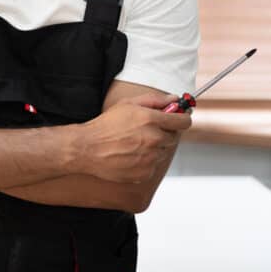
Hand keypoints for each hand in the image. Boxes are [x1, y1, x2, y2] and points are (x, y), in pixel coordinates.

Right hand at [76, 93, 191, 183]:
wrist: (87, 148)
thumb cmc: (105, 125)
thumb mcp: (127, 104)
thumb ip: (154, 100)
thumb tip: (174, 99)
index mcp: (151, 120)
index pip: (183, 121)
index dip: (182, 119)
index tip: (178, 119)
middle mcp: (154, 139)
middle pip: (173, 138)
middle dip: (164, 133)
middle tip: (145, 131)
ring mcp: (150, 157)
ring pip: (163, 152)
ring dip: (154, 148)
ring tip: (133, 144)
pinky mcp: (145, 172)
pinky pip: (153, 165)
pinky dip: (146, 161)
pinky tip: (130, 155)